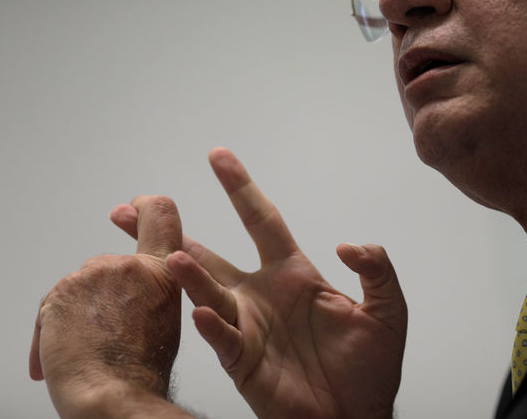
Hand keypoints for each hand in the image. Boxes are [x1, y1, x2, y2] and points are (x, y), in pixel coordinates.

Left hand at [29, 196, 184, 418]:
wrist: (113, 396)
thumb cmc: (141, 372)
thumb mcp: (164, 320)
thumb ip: (150, 292)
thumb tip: (131, 295)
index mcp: (161, 273)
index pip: (160, 216)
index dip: (145, 206)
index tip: (133, 207)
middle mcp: (127, 266)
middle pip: (106, 268)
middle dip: (100, 297)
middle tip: (108, 334)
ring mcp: (91, 277)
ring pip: (78, 290)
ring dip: (77, 317)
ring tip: (90, 351)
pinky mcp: (60, 293)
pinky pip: (51, 309)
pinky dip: (52, 333)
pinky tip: (64, 356)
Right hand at [113, 148, 406, 418]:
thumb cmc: (368, 370)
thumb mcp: (387, 311)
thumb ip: (377, 270)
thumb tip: (348, 243)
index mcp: (293, 274)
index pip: (261, 219)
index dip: (240, 187)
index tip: (218, 156)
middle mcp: (260, 294)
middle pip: (210, 252)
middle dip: (175, 230)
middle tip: (139, 209)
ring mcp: (247, 326)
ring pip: (209, 291)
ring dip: (190, 274)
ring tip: (169, 256)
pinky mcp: (242, 360)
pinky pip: (222, 337)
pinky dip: (210, 324)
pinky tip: (201, 310)